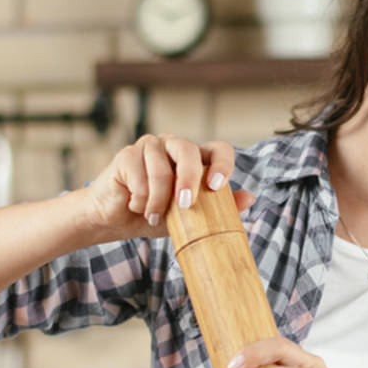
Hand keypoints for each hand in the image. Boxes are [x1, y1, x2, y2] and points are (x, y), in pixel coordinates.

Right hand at [81, 133, 253, 241]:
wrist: (116, 221)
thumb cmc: (156, 215)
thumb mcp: (192, 218)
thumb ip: (220, 207)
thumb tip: (251, 198)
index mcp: (195, 158)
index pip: (218, 149)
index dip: (222, 163)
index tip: (216, 185)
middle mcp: (174, 146)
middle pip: (188, 150)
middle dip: (189, 178)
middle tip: (185, 205)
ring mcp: (150, 146)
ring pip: (161, 168)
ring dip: (158, 200)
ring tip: (153, 216)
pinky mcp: (127, 154)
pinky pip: (139, 176)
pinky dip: (140, 200)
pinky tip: (136, 207)